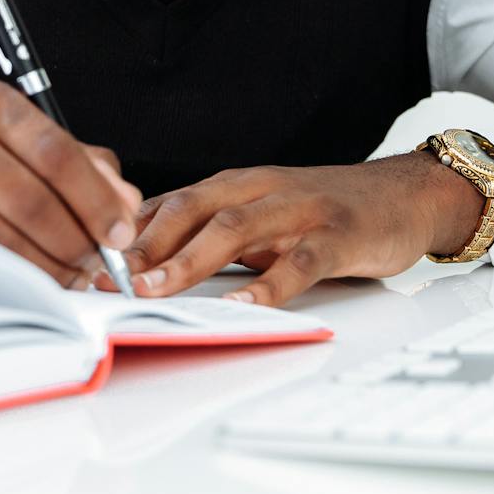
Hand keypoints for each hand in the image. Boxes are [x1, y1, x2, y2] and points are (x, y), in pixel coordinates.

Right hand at [0, 79, 140, 287]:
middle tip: (99, 265)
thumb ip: (84, 166)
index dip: (97, 199)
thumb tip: (126, 203)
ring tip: (72, 277)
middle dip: (78, 243)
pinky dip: (13, 278)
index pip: (55, 152)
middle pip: (32, 200)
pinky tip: (33, 282)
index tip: (122, 233)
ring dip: (49, 268)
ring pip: (3, 238)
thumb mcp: (24, 144)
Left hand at [116, 154, 482, 307]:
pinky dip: (270, 285)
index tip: (87, 266)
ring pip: (235, 229)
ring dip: (189, 260)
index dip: (124, 235)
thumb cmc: (325, 211)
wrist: (406, 194)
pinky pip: (300, 262)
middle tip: (108, 280)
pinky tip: (247, 307)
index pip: (168, 204)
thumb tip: (145, 264)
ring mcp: (300, 210)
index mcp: (236, 186)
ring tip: (157, 289)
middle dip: (143, 245)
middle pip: (191, 210)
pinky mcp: (338, 234)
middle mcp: (261, 190)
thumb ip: (211, 234)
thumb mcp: (260, 216)